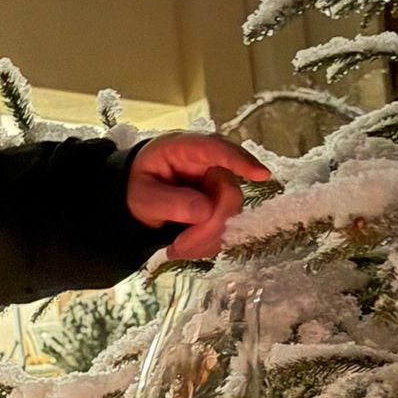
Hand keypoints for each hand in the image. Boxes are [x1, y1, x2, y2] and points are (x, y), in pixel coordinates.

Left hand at [126, 132, 271, 262]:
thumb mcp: (141, 195)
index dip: (241, 162)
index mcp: (186, 149)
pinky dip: (205, 244)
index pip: (217, 150)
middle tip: (179, 246)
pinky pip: (225, 231)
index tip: (262, 175)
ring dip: (204, 240)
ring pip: (230, 218)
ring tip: (175, 248)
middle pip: (228, 195)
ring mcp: (219, 187)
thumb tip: (205, 211)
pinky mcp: (222, 208)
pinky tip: (184, 245)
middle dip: (207, 227)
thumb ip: (169, 202)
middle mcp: (210, 165)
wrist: (134, 197)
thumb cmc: (137, 185)